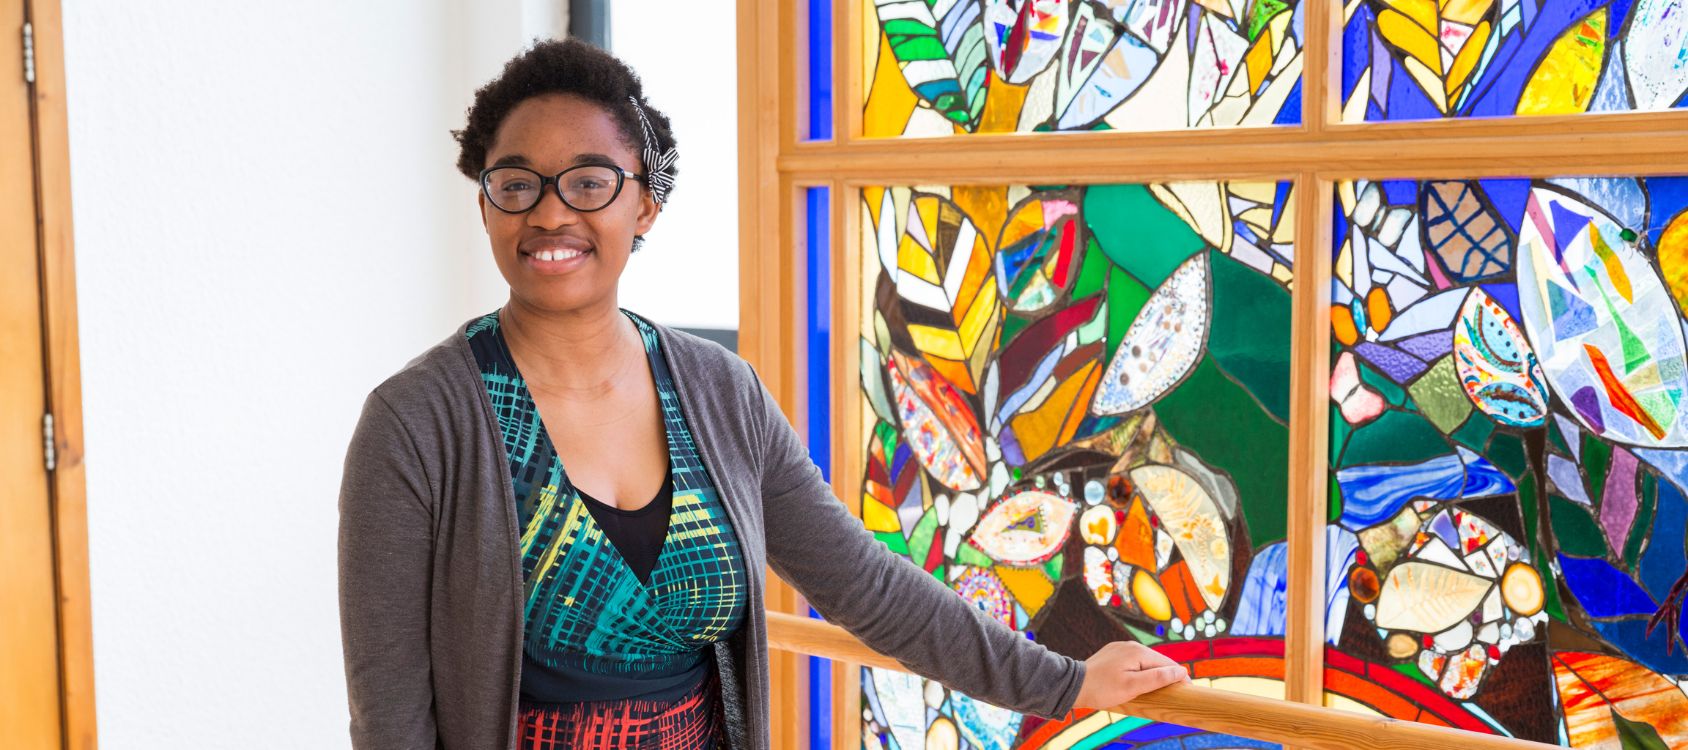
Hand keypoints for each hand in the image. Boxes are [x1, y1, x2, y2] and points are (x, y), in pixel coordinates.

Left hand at [1073, 641, 1190, 708]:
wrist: (1073, 685)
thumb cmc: (1102, 689)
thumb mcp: (1133, 687)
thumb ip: (1158, 678)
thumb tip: (1181, 671)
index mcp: (1138, 652)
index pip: (1167, 663)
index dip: (1179, 677)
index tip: (1188, 690)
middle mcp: (1130, 645)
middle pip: (1157, 661)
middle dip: (1167, 675)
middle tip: (1175, 693)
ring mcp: (1120, 648)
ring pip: (1145, 662)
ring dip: (1153, 674)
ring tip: (1159, 690)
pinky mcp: (1113, 654)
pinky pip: (1133, 662)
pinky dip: (1140, 671)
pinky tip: (1140, 682)